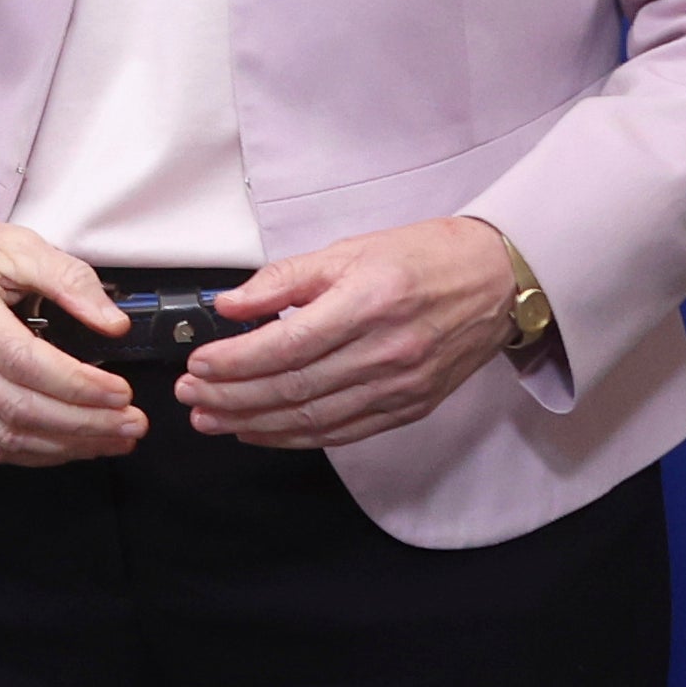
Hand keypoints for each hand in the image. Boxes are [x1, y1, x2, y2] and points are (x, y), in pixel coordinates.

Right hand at [0, 183, 143, 465]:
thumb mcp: (11, 242)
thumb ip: (67, 278)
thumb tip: (114, 323)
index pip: (24, 362)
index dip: (79, 386)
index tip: (122, 391)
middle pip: (19, 409)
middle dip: (87, 425)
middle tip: (133, 423)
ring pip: (6, 436)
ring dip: (67, 446)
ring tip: (114, 439)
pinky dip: (36, 452)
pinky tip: (71, 444)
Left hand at [181, 218, 515, 446]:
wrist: (496, 282)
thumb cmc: (421, 258)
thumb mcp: (347, 250)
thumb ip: (284, 279)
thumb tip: (229, 304)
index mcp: (368, 302)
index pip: (288, 344)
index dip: (236, 361)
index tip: (199, 365)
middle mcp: (387, 350)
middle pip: (295, 387)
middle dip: (233, 396)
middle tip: (190, 396)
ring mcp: (402, 386)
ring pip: (314, 417)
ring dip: (254, 423)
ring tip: (211, 419)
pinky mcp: (410, 408)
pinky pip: (343, 431)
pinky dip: (295, 436)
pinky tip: (259, 430)